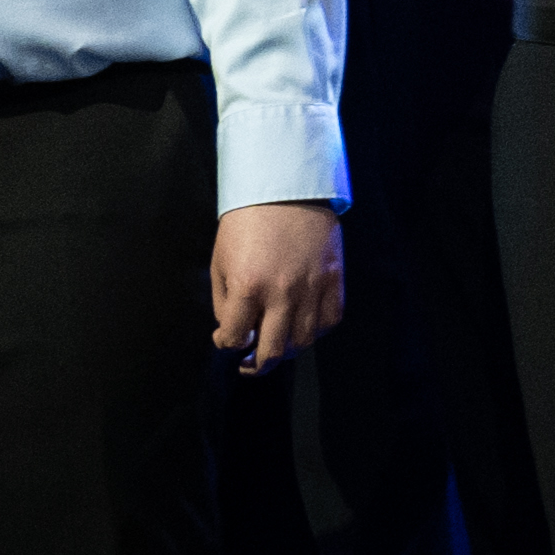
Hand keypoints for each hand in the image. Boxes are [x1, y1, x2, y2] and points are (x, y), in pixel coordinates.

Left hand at [207, 203, 344, 370]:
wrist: (285, 190)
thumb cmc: (245, 225)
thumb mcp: (220, 262)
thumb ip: (224, 301)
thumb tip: (234, 329)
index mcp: (247, 286)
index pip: (233, 338)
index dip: (226, 344)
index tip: (226, 338)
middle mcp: (282, 293)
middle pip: (271, 350)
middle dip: (255, 364)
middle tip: (250, 363)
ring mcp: (312, 287)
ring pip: (303, 341)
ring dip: (287, 349)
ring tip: (278, 344)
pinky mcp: (334, 279)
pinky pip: (330, 320)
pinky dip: (317, 331)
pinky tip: (304, 326)